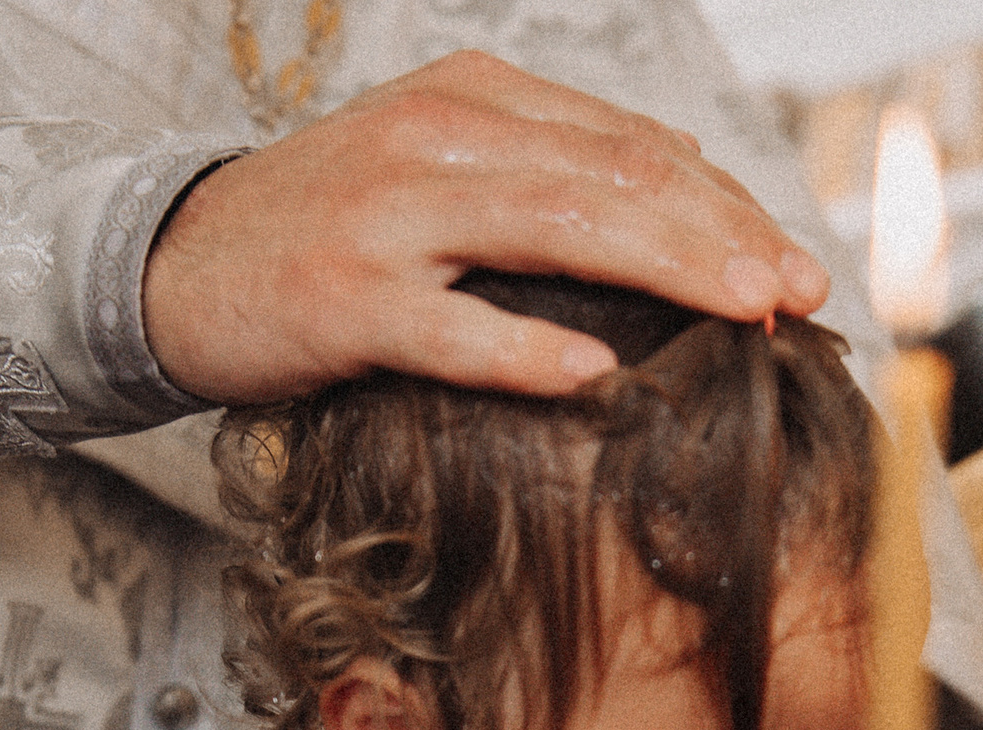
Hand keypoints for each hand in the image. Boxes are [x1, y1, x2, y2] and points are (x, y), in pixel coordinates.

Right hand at [141, 51, 829, 403]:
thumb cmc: (328, 233)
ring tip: (746, 312)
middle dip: (724, 234)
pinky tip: (594, 373)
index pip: (631, 148)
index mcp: (476, 103)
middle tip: (803, 290)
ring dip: (664, 271)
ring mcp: (392, 215)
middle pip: (616, 179)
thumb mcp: (442, 176)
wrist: (179, 263)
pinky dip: (525, 349)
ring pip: (556, 229)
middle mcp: (442, 139)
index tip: (790, 261)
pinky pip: (452, 327)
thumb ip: (550, 181)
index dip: (724, 206)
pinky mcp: (347, 298)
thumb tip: (678, 202)